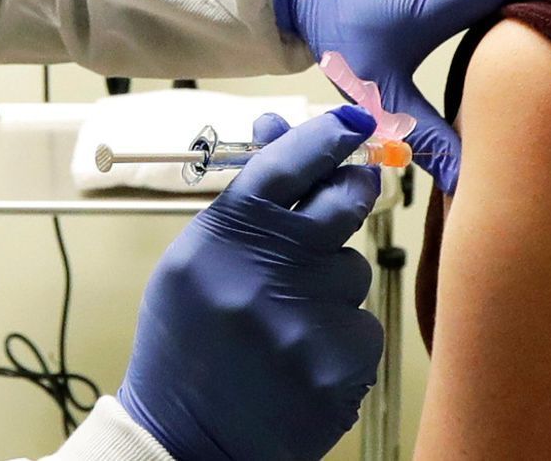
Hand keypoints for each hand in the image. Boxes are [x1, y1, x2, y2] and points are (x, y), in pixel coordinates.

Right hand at [119, 106, 384, 460]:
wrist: (186, 439)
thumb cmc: (189, 345)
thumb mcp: (194, 264)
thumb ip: (243, 204)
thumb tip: (283, 132)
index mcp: (221, 241)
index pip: (285, 165)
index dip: (327, 136)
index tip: (353, 122)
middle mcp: (263, 276)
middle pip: (341, 203)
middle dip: (352, 191)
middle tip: (353, 190)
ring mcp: (305, 323)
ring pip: (353, 271)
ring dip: (332, 287)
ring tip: (289, 323)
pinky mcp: (340, 367)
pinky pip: (364, 325)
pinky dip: (343, 337)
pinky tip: (305, 358)